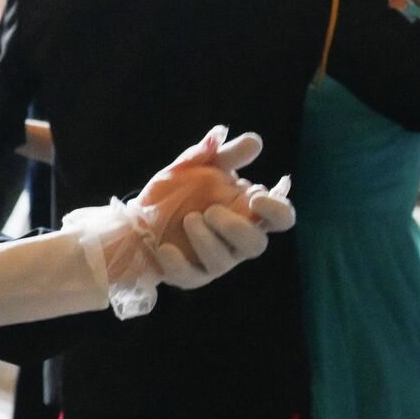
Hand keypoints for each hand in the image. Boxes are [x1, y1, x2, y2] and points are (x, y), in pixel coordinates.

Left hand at [135, 126, 293, 275]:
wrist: (138, 217)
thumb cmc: (178, 192)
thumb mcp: (196, 166)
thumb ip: (223, 154)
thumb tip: (254, 141)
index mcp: (248, 213)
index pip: (281, 218)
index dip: (277, 210)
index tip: (256, 198)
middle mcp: (237, 241)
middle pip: (256, 245)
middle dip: (236, 229)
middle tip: (211, 211)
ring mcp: (215, 261)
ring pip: (225, 261)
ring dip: (206, 240)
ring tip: (188, 219)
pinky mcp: (191, 275)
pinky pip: (191, 276)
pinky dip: (179, 263)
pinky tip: (165, 248)